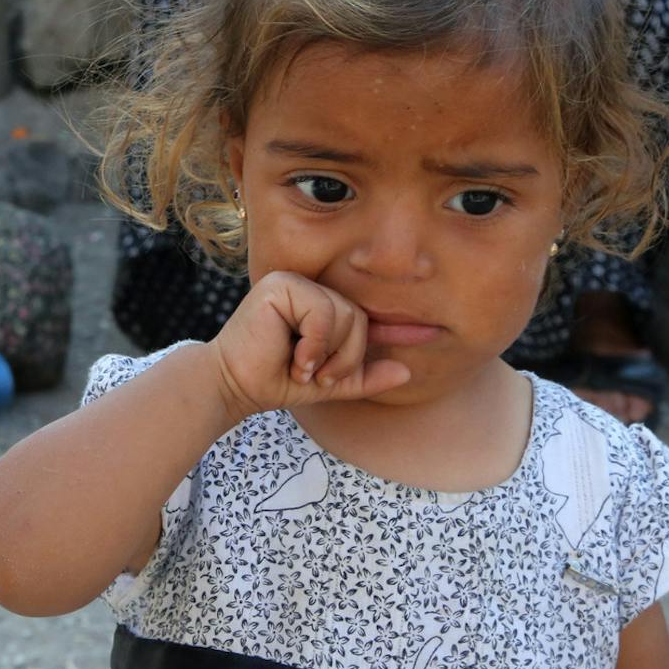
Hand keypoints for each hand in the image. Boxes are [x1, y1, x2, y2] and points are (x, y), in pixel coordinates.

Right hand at [207, 271, 410, 422]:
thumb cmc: (276, 381)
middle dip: (345, 356)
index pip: (364, 316)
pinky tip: (293, 355)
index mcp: (322, 306)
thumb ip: (364, 377)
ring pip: (344, 314)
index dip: (397, 327)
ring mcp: (295, 283)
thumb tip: (407, 372)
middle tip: (316, 375)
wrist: (237, 384)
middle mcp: (311, 288)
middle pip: (359, 317)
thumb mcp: (329, 384)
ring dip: (328, 353)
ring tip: (302, 367)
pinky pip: (321, 311)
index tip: (431, 334)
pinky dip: (314, 343)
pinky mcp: (281, 284)